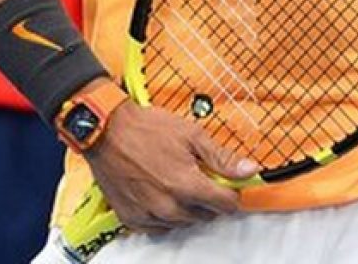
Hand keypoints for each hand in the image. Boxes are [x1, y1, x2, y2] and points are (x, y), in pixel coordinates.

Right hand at [85, 100, 257, 233]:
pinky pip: (159, 227)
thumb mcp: (193, 135)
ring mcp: (148, 215)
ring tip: (182, 181)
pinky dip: (166, 214)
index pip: (224, 205)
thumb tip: (250, 170)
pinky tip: (164, 193)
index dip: (233, 195)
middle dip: (211, 199)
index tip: (234, 186)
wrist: (107, 132)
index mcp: (186, 185)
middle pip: (205, 215)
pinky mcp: (131, 219)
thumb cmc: (148, 129)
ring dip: (189, 207)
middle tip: (205, 177)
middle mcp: (168, 206)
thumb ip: (222, 158)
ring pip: (182, 222)